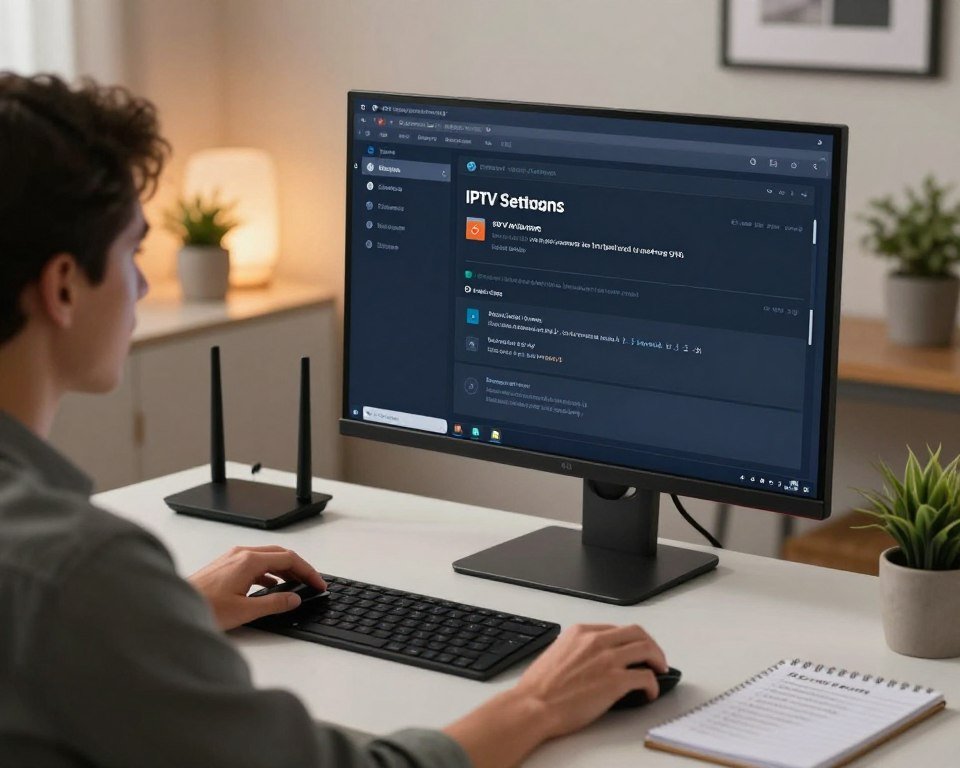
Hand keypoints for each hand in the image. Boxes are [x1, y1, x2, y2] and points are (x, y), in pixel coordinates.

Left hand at [188, 545, 326, 629]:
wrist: (173, 607)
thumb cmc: (202, 608)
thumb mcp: (245, 611)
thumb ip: (274, 603)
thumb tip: (294, 599)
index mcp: (249, 561)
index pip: (289, 559)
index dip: (308, 571)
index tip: (317, 583)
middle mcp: (241, 554)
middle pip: (280, 554)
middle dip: (299, 568)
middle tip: (311, 583)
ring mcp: (231, 558)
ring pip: (267, 558)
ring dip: (284, 569)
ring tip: (295, 585)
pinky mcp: (224, 565)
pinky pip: (255, 563)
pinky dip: (269, 572)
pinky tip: (271, 585)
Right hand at [444, 624, 666, 767]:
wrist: (534, 704)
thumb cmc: (540, 687)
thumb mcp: (557, 652)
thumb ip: (578, 649)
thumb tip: (594, 659)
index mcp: (581, 631)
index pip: (616, 629)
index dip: (630, 640)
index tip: (635, 650)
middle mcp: (596, 640)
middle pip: (636, 632)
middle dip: (650, 644)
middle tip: (655, 657)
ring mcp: (607, 659)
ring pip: (646, 649)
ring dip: (658, 659)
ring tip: (660, 671)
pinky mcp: (615, 681)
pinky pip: (646, 677)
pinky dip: (653, 685)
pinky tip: (649, 693)